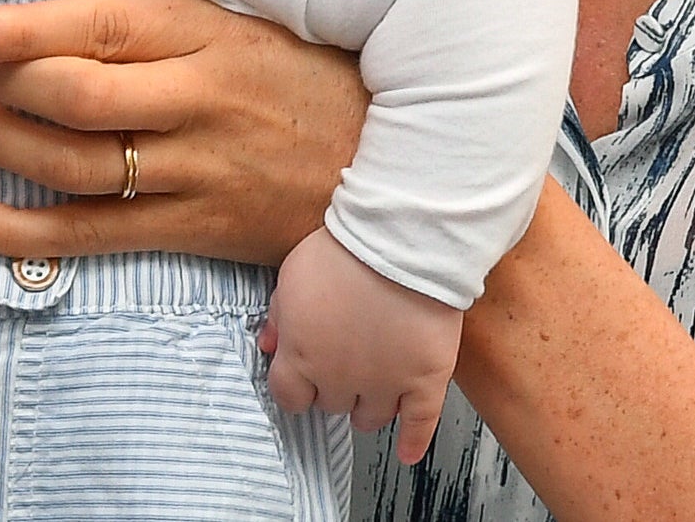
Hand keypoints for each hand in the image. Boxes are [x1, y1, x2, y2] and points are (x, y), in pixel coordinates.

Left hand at [0, 0, 367, 266]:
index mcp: (206, 34)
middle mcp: (198, 101)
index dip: (17, 31)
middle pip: (76, 98)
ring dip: (1, 146)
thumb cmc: (307, 77)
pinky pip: (92, 235)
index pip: (96, 27)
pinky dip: (20, 232)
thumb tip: (59, 11)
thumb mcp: (243, 21)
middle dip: (2, 90)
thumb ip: (160, 18)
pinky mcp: (196, 228)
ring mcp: (197, 170)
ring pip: (74, 165)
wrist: (395, 163)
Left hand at [260, 230, 461, 461]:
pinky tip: (408, 452)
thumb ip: (279, 316)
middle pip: (331, 404)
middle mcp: (340, 379)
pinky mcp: (425, 381)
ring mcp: (384, 384)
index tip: (303, 382)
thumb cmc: (344, 251)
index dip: (296, 388)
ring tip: (371, 394)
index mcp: (302, 356)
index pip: (289, 397)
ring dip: (367, 408)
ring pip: (370, 418)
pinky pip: (420, 424)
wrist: (400, 242)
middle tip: (344, 368)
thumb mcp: (292, 275)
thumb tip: (269, 345)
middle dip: (334, 388)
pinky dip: (414, 441)